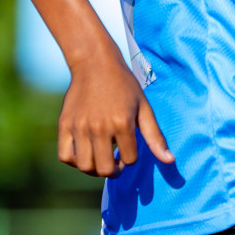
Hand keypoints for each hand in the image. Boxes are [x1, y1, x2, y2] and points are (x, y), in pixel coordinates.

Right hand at [58, 50, 174, 176]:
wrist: (95, 64)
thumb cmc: (123, 85)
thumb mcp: (143, 108)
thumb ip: (155, 136)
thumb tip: (169, 161)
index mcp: (122, 123)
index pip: (129, 159)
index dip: (131, 158)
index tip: (129, 149)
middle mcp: (99, 127)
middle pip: (105, 169)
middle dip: (114, 170)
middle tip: (115, 162)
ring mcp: (80, 127)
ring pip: (85, 166)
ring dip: (95, 168)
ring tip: (100, 158)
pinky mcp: (64, 125)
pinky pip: (65, 156)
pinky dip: (75, 161)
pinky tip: (84, 153)